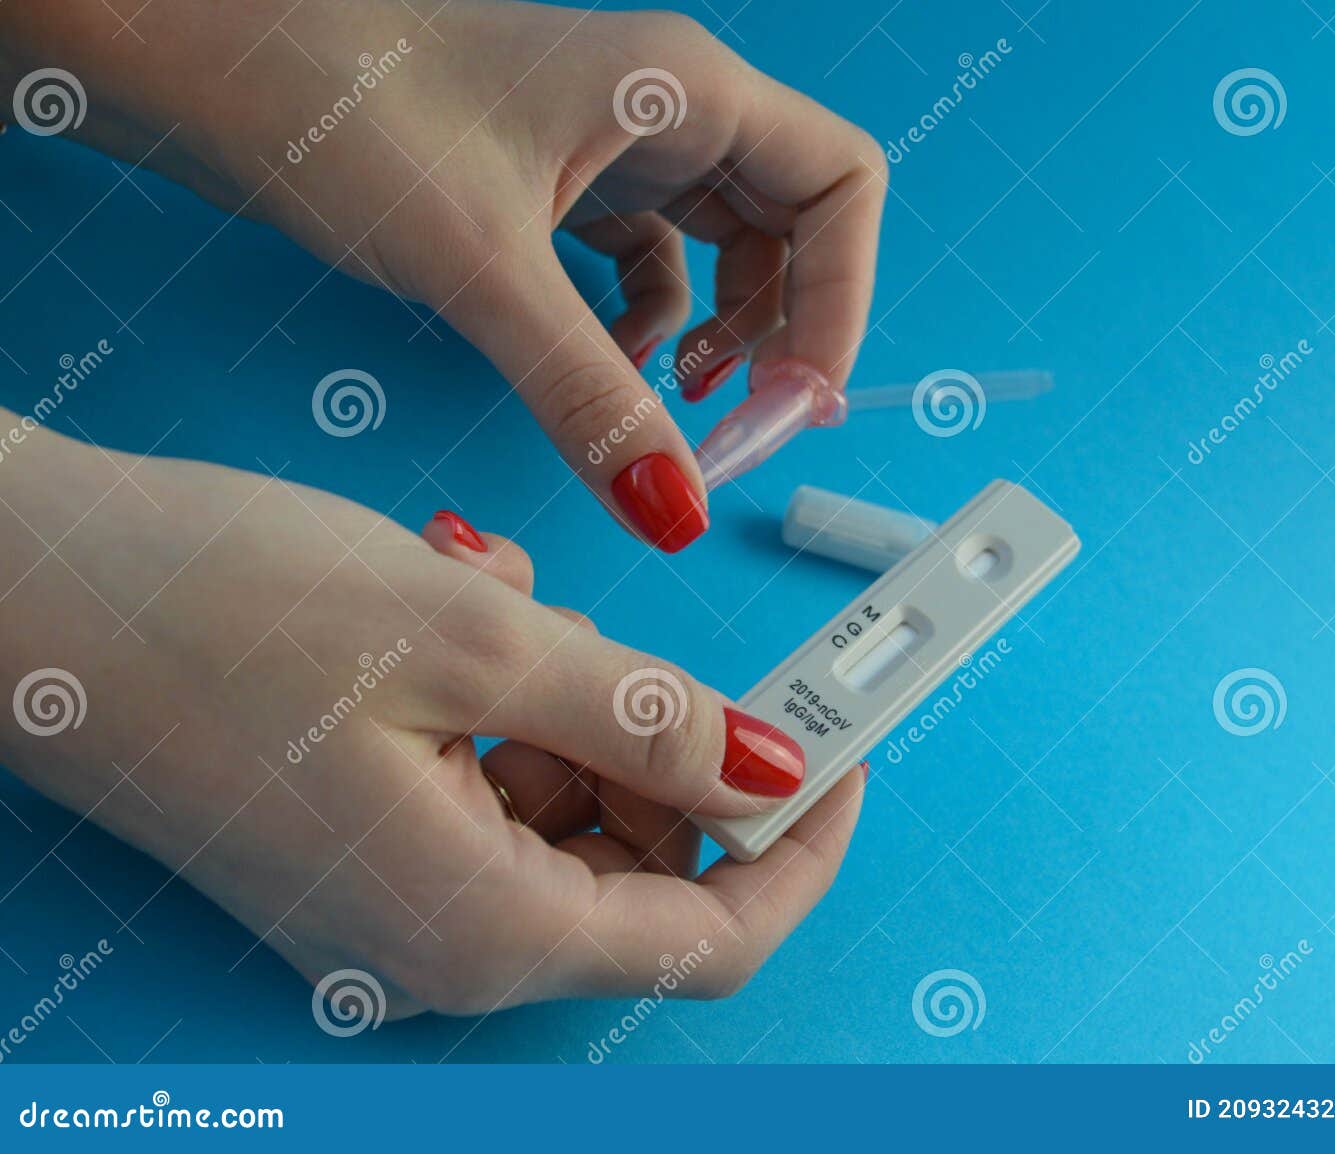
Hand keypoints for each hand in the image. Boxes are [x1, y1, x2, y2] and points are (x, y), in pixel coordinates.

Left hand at [0, 0, 888, 550]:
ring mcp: (612, 141)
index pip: (843, 188)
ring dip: (720, 337)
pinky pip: (648, 265)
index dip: (843, 302)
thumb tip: (672, 509)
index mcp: (683, 88)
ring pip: (725, 251)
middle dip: (787, 333)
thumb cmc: (338, 103)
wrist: (209, 59)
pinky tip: (609, 370)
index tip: (798, 399)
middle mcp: (664, 106)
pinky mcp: (559, 181)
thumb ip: (590, 397)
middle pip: (796, 227)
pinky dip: (648, 329)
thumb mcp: (484, 271)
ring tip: (677, 404)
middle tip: (745, 431)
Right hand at [0, 424, 864, 1012]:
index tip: (846, 753)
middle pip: (642, 875)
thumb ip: (642, 716)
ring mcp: (398, 893)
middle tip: (692, 649)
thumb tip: (767, 766)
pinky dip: (518, 703)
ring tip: (528, 611)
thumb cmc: (218, 613)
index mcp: (483, 926)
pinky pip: (496, 786)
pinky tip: (473, 618)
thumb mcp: (477, 642)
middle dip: (686, 759)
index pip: (710, 940)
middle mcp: (443, 939)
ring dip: (589, 710)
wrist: (22, 590)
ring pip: (572, 817)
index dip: (799, 849)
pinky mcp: (365, 837)